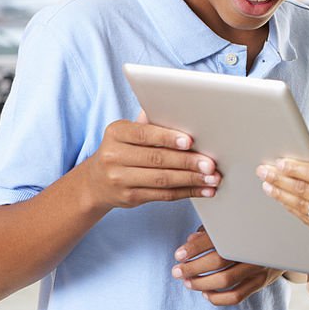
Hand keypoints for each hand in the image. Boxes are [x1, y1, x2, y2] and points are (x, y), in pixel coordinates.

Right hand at [82, 112, 220, 210]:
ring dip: (192, 179)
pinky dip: (187, 192)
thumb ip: (151, 123)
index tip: (190, 141)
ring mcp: (120, 180)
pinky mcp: (130, 198)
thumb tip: (184, 112)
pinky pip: (163, 195)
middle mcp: (114, 156)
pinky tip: (204, 190)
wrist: (96, 182)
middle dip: (188, 161)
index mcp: (116, 133)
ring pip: (163, 179)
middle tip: (210, 163)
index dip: (168, 138)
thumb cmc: (123, 149)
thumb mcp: (128, 133)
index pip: (144, 134)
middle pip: (157, 159)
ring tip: (212, 178)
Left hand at [172, 227, 282, 305]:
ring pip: (226, 280)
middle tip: (176, 271)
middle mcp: (253, 248)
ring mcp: (259, 266)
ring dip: (202, 283)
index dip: (194, 248)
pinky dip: (218, 298)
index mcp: (245, 229)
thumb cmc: (253, 232)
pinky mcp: (261, 281)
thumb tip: (190, 241)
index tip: (178, 254)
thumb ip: (212, 231)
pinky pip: (237, 296)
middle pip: (219, 260)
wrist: (289, 241)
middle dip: (193, 267)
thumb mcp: (234, 225)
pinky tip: (206, 294)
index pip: (215, 238)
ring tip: (187, 282)